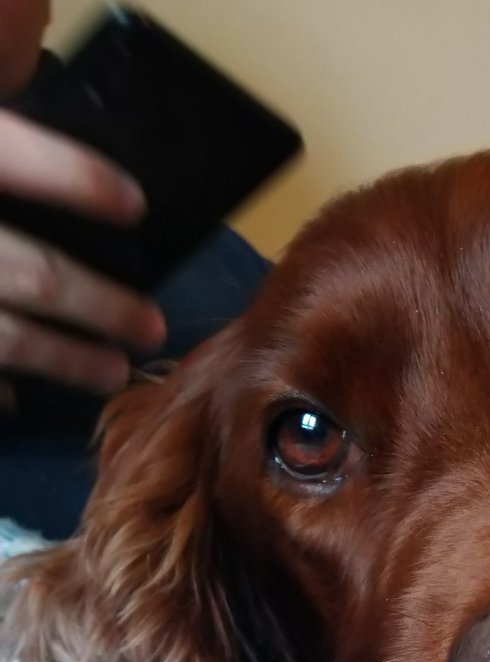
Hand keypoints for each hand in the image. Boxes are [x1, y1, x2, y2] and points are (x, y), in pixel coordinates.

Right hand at [0, 109, 165, 393]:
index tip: (136, 204)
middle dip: (101, 305)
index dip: (76, 178)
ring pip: (5, 333)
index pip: (12, 156)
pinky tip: (16, 396)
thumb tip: (72, 117)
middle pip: (32, 272)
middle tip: (154, 328)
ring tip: (113, 372)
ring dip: (64, 359)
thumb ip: (4, 131)